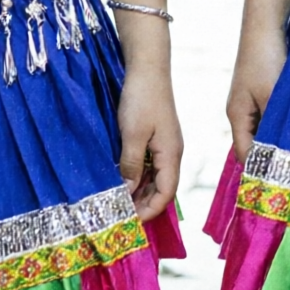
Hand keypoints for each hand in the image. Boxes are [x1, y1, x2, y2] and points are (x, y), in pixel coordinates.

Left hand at [117, 56, 182, 221]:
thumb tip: (127, 192)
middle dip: (143, 205)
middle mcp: (172, 153)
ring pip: (154, 178)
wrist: (147, 68)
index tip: (130, 222)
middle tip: (120, 217)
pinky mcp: (155, 137)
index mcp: (172, 155)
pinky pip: (148, 165)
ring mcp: (164, 145)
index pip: (166, 194)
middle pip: (162, 189)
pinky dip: (136, 177)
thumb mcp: (132, 135)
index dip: (149, 211)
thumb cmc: (142, 99)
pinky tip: (120, 180)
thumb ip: (131, 165)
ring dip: (138, 192)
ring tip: (118, 203)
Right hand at [227, 0, 289, 162]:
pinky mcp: (269, 88)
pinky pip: (279, 114)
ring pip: (271, 130)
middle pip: (258, 145)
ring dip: (286, 140)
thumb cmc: (267, 57)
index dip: (262, 172)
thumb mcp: (275, 95)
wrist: (268, 20)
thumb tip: (285, 156)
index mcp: (238, 116)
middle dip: (276, 159)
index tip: (283, 189)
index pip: (246, 156)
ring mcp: (255, 99)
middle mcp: (244, 111)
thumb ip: (277, 127)